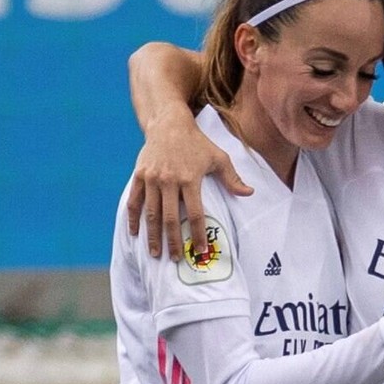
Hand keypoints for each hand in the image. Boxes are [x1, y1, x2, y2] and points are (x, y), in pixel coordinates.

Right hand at [125, 117, 251, 259]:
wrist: (169, 124)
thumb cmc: (197, 142)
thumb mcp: (219, 157)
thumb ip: (232, 178)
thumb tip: (249, 193)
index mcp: (190, 179)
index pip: (196, 213)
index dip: (198, 233)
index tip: (200, 250)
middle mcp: (169, 181)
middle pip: (171, 218)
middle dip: (173, 241)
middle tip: (175, 259)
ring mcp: (152, 179)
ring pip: (151, 213)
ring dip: (152, 235)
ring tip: (155, 253)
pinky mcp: (139, 176)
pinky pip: (134, 201)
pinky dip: (134, 218)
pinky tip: (135, 233)